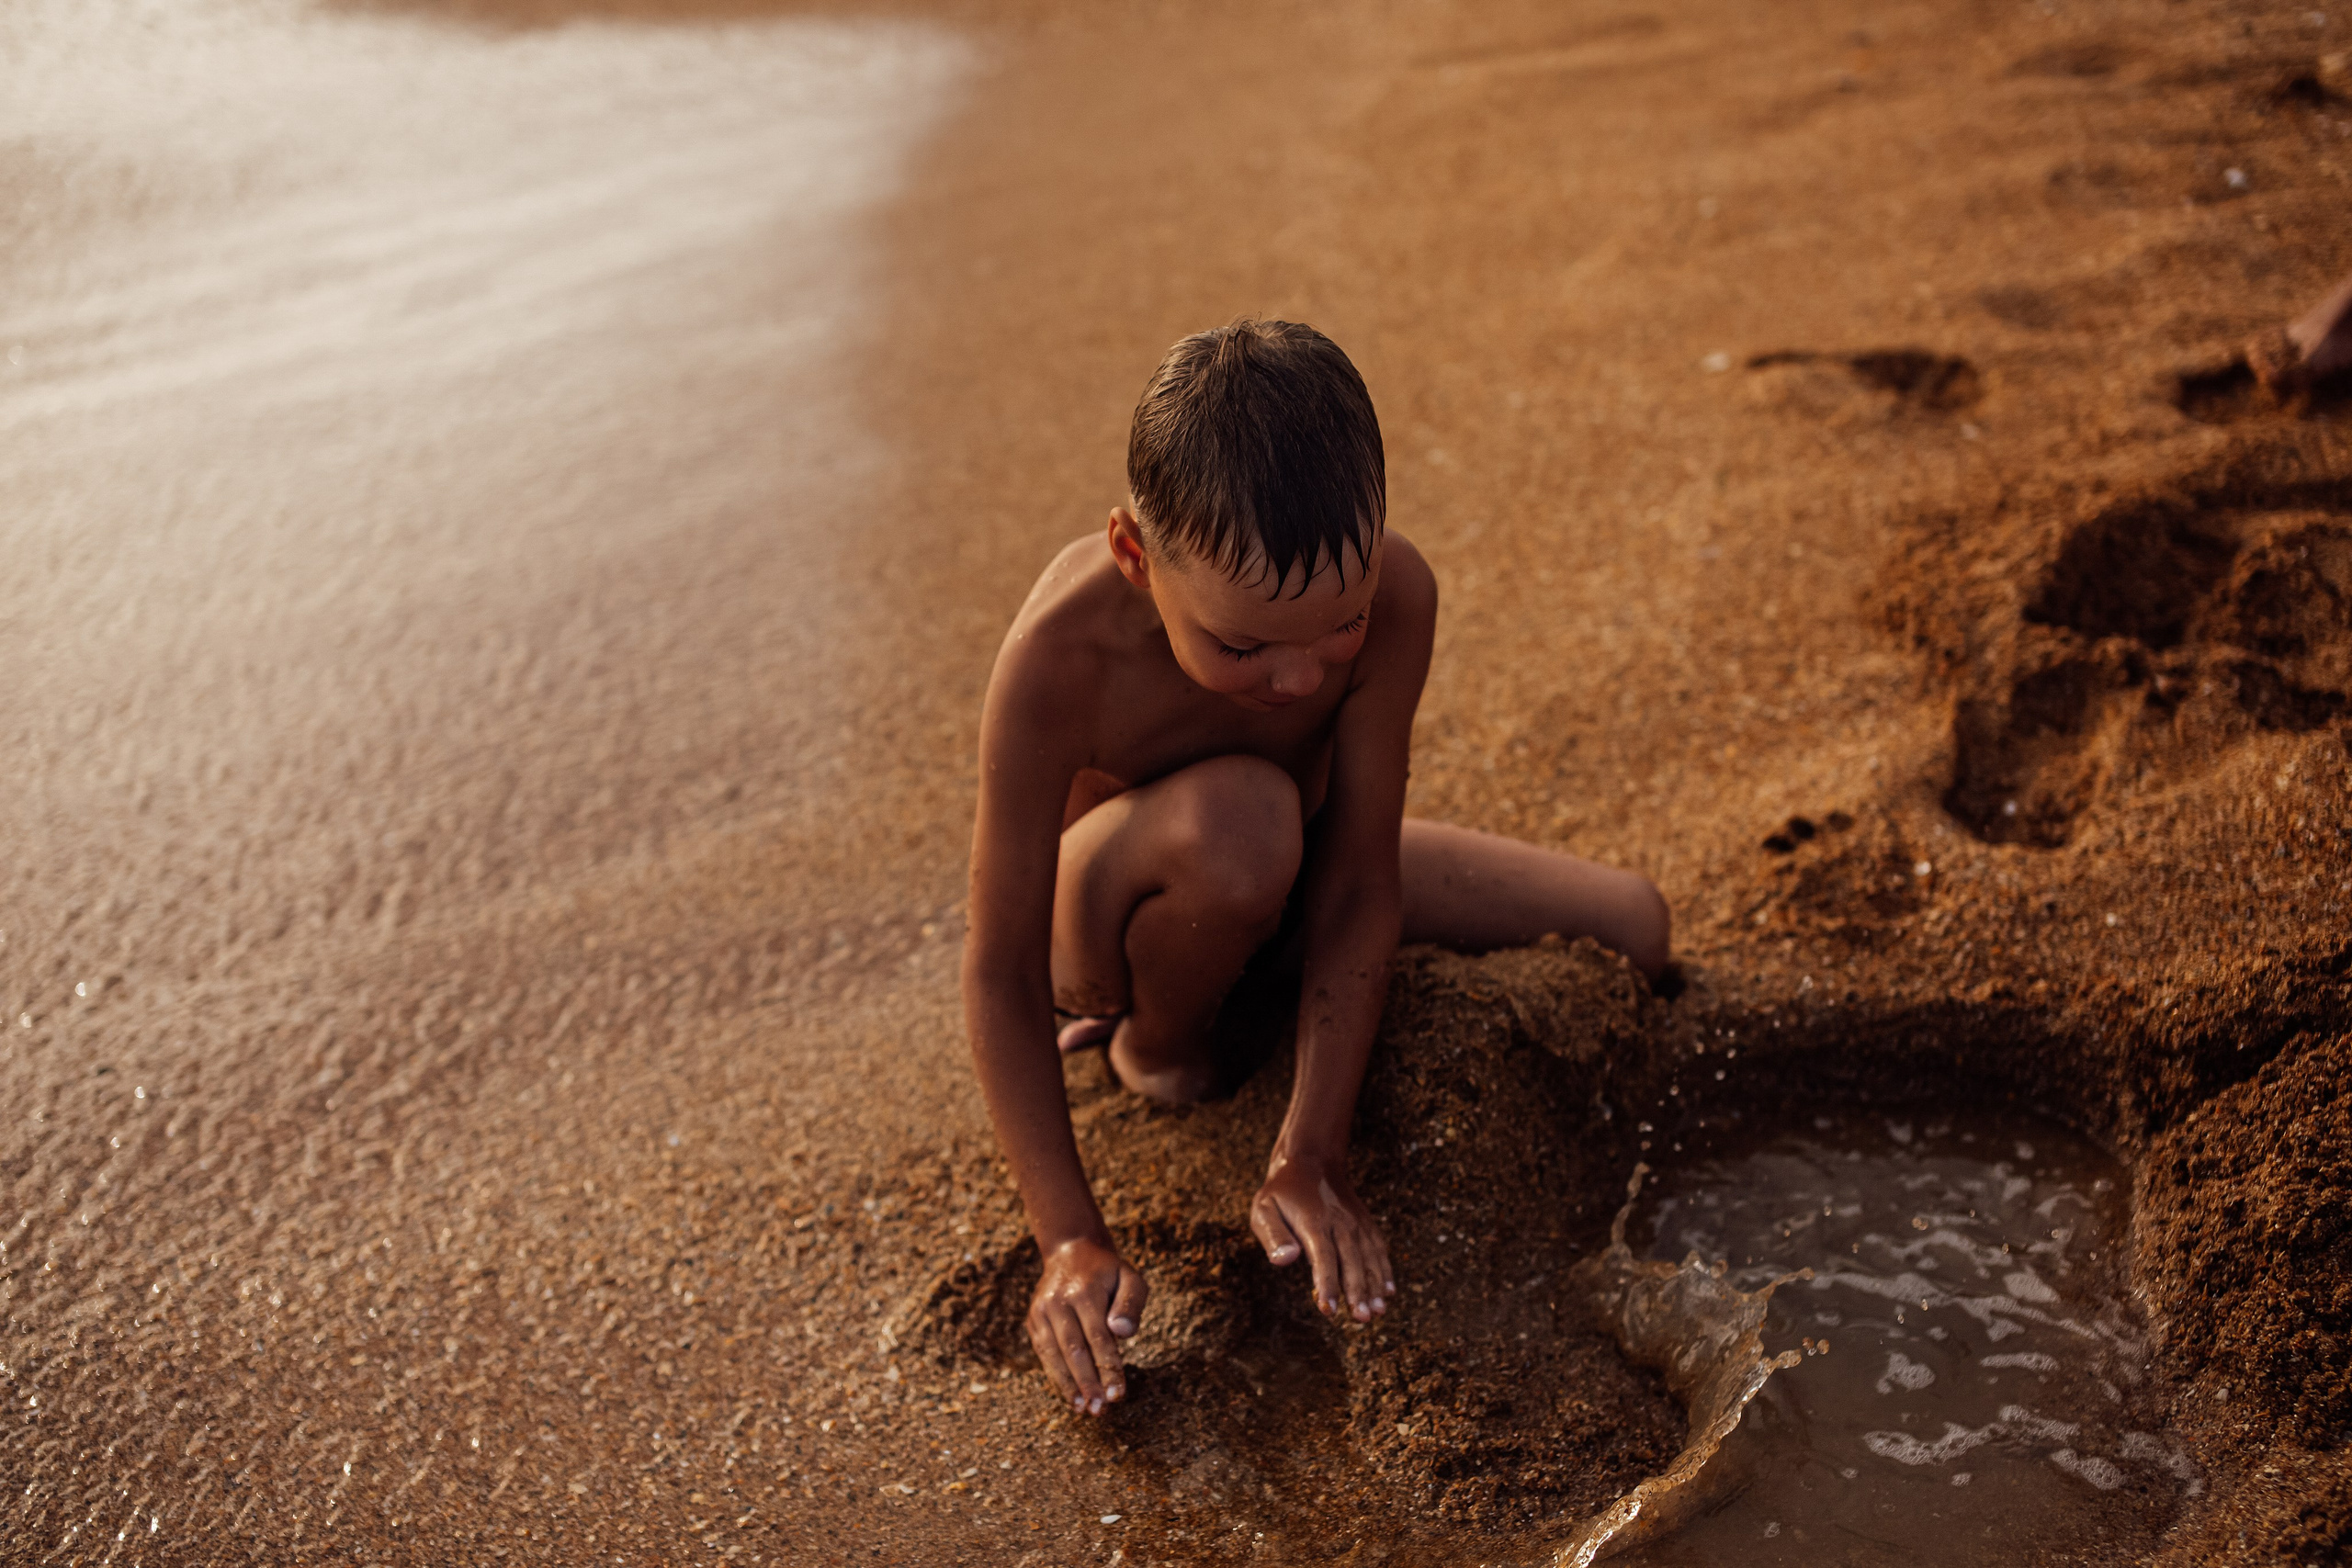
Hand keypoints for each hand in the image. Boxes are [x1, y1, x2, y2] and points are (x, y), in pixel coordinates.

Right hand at [1026, 1235, 1147, 1415]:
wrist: (1070, 1251)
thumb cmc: (1108, 1272)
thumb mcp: (1130, 1277)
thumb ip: (1131, 1304)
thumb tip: (1122, 1334)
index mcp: (1084, 1290)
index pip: (1098, 1337)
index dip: (1108, 1368)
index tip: (1118, 1394)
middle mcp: (1057, 1301)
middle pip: (1073, 1350)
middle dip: (1087, 1383)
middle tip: (1100, 1409)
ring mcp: (1041, 1311)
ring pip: (1054, 1355)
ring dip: (1068, 1386)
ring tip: (1083, 1409)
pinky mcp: (1033, 1320)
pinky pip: (1044, 1353)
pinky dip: (1056, 1377)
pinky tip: (1070, 1395)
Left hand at [1250, 1149, 1393, 1322]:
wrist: (1310, 1162)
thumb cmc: (1281, 1193)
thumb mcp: (1264, 1209)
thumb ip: (1274, 1236)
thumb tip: (1285, 1260)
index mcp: (1313, 1222)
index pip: (1323, 1259)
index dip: (1327, 1286)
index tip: (1329, 1311)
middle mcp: (1340, 1223)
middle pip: (1352, 1262)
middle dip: (1358, 1292)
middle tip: (1362, 1318)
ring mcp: (1355, 1223)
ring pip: (1369, 1258)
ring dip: (1375, 1286)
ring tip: (1378, 1312)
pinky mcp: (1364, 1224)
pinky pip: (1378, 1248)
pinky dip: (1385, 1270)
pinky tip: (1388, 1291)